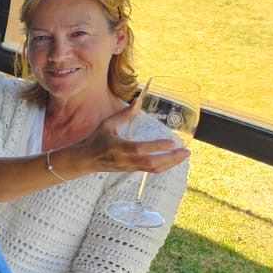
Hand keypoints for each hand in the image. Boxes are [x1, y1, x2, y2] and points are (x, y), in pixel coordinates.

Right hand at [70, 98, 191, 176]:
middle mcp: (125, 160)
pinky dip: (165, 166)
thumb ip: (123, 114)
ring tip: (184, 155)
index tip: (171, 142)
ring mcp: (130, 167)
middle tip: (185, 151)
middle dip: (170, 158)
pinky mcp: (132, 170)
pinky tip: (174, 160)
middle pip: (151, 163)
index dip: (156, 147)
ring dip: (171, 163)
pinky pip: (152, 171)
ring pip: (154, 169)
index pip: (139, 149)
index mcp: (118, 147)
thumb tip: (138, 101)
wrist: (86, 161)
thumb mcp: (106, 124)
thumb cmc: (96, 140)